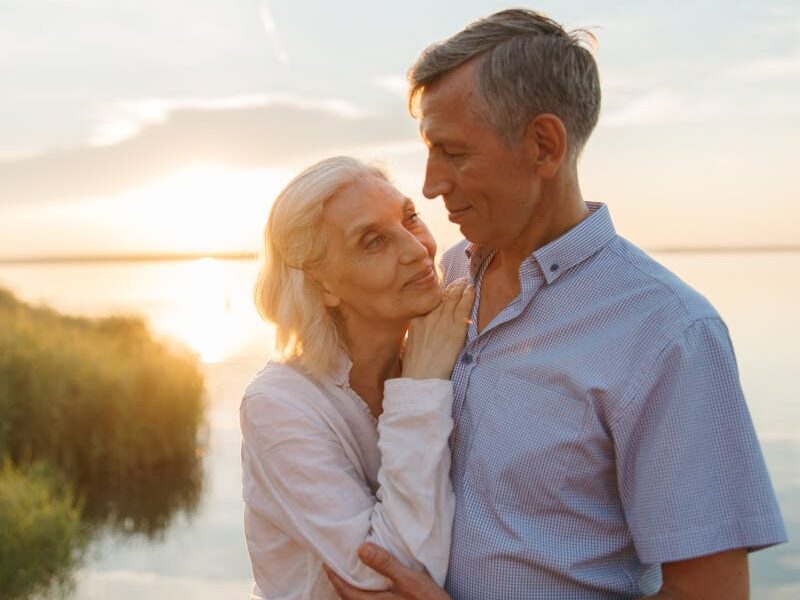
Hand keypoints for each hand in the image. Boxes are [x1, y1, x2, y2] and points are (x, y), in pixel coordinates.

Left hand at [325, 542, 451, 599]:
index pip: (344, 590)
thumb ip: (385, 564)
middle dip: (340, 582)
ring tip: (352, 571)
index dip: (333, 575)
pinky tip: (372, 585)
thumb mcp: (409, 579)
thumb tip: (360, 548)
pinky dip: (364, 594)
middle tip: (336, 563)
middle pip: (349, 598)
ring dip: (352, 588)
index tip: (326, 560)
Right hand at [402, 277, 473, 379]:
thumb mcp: (411, 345)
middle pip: (441, 297)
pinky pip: (463, 307)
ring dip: (460, 287)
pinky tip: (472, 289)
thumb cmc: (415, 367)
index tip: (445, 289)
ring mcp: (442, 322)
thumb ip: (418, 333)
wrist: (421, 378)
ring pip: (453, 298)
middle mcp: (428, 317)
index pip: (430, 302)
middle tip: (460, 280)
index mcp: (416, 321)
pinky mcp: (455, 329)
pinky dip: (468, 296)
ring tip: (467, 281)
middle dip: (451, 287)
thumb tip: (423, 332)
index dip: (439, 293)